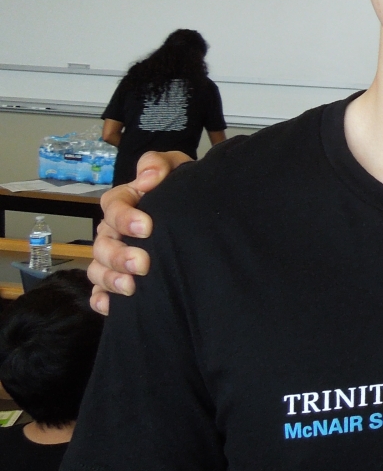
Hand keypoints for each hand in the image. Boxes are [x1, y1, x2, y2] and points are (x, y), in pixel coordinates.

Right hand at [86, 151, 190, 314]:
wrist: (197, 213)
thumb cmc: (180, 188)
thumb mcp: (177, 167)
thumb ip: (159, 164)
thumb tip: (148, 178)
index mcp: (124, 202)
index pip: (112, 206)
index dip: (124, 217)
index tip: (147, 227)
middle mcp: (113, 230)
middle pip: (103, 243)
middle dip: (120, 255)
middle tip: (143, 264)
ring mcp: (113, 256)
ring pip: (98, 268)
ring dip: (111, 279)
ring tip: (131, 287)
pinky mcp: (117, 279)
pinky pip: (99, 292)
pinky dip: (102, 299)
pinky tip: (112, 306)